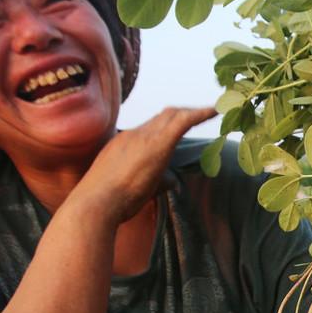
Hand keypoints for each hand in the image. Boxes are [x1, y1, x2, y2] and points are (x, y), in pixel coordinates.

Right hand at [70, 106, 216, 223]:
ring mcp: (144, 137)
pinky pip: (183, 121)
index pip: (150, 127)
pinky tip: (215, 111)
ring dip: (193, 112)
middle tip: (204, 113)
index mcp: (124, 143)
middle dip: (183, 113)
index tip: (182, 123)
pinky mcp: (157, 144)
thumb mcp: (134, 189)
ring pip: (173, 115)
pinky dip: (200, 114)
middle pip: (162, 117)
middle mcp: (134, 134)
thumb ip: (157, 182)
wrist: (96, 203)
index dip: (168, 125)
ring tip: (215, 109)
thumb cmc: (110, 202)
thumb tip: (174, 183)